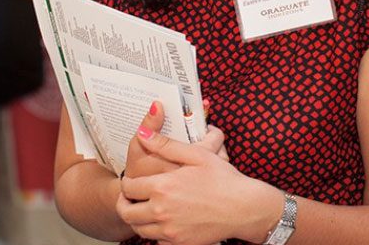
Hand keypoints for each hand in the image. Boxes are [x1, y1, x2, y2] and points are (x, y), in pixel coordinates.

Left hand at [117, 102, 277, 244]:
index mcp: (163, 187)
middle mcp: (162, 211)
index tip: (132, 181)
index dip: (127, 183)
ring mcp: (170, 230)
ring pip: (139, 229)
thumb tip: (143, 134)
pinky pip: (156, 241)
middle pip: (127, 212)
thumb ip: (165, 145)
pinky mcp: (180, 243)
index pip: (128, 188)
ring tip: (143, 209)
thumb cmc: (224, 179)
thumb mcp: (196, 155)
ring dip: (136, 219)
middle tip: (129, 198)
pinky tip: (162, 221)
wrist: (245, 208)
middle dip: (124, 204)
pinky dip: (153, 232)